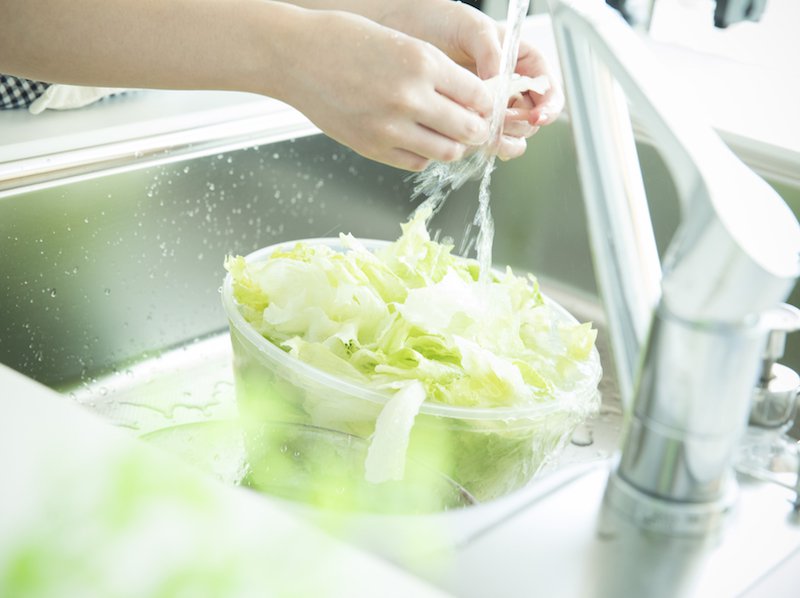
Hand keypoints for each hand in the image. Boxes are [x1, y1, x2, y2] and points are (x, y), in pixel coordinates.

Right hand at [275, 10, 492, 170]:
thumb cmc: (345, 41)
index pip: (478, 96)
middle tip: (474, 125)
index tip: (484, 104)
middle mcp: (410, 98)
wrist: (297, 57)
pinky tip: (419, 139)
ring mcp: (390, 127)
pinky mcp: (373, 147)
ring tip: (448, 134)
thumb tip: (470, 101)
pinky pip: (417, 162)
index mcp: (423, 64)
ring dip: (454, 145)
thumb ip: (438, 73)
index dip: (486, 103)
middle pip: (468, 129)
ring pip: (446, 151)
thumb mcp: (402, 43)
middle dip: (477, 128)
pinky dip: (425, 154)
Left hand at [382, 1, 563, 159]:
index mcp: (518, 60)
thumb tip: (501, 78)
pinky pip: (481, 140)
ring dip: (505, 140)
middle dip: (522, 124)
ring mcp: (486, 106)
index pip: (546, 86)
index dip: (548, 104)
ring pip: (510, 134)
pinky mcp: (464, 120)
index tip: (538, 114)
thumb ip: (490, 51)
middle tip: (502, 122)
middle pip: (530, 116)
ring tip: (489, 135)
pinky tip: (473, 141)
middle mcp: (506, 85)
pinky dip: (482, 145)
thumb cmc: (436, 20)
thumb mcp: (469, 26)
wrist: (400, 31)